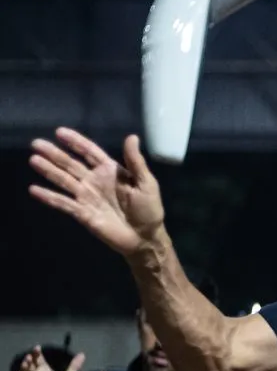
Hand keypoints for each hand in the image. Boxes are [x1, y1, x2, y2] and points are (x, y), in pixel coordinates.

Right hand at [16, 346, 85, 370]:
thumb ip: (74, 367)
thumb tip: (82, 354)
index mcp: (44, 370)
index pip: (39, 359)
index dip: (37, 353)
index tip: (37, 347)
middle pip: (30, 365)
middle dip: (29, 360)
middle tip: (30, 355)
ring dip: (24, 368)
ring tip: (25, 362)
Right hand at [29, 129, 164, 256]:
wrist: (145, 238)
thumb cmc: (149, 210)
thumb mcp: (146, 183)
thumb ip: (136, 161)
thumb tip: (131, 136)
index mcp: (110, 171)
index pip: (89, 152)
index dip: (75, 142)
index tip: (60, 132)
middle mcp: (95, 181)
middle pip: (71, 164)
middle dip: (55, 154)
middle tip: (36, 144)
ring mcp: (87, 197)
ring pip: (64, 180)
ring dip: (49, 171)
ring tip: (34, 160)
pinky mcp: (83, 213)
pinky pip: (63, 204)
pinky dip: (49, 197)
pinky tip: (34, 190)